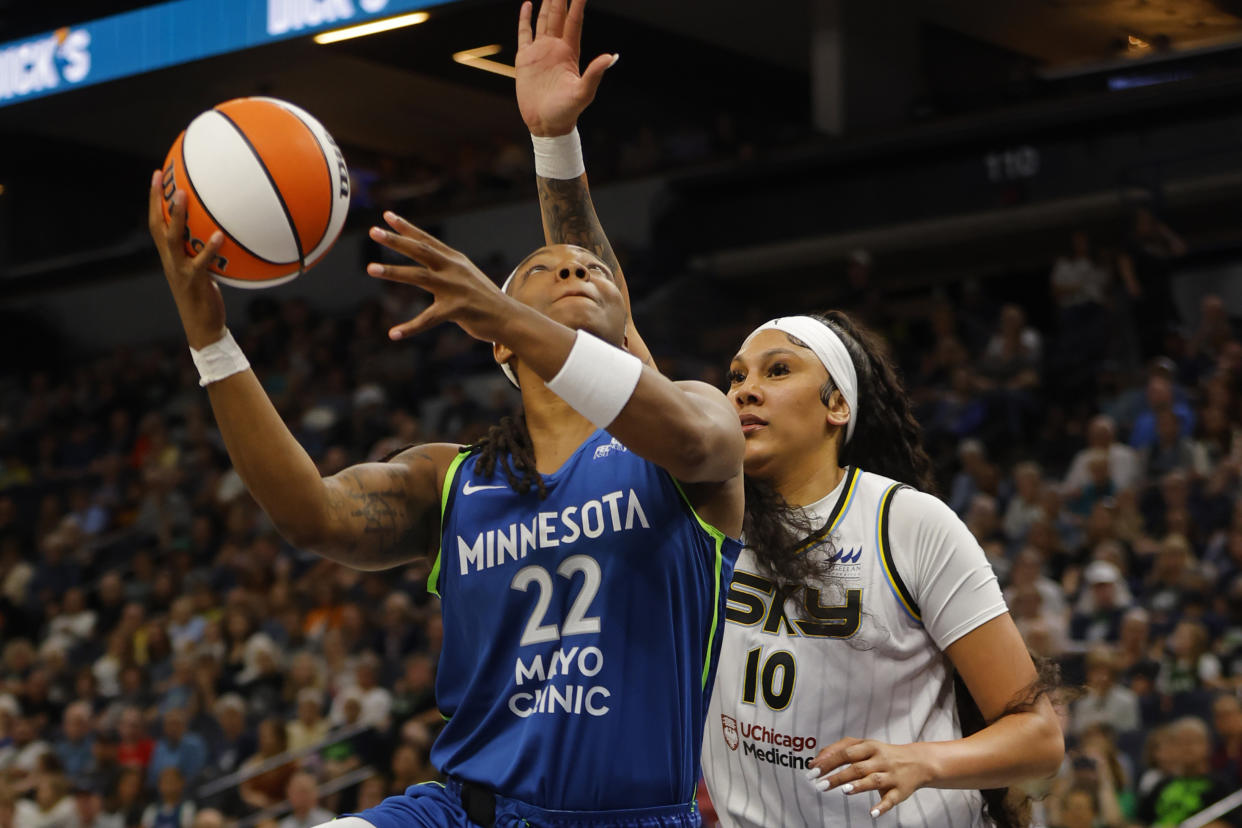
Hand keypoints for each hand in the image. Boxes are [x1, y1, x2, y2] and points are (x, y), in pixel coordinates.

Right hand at [146, 170, 226, 349]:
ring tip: (183, 195)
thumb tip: (220, 231)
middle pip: (157, 226)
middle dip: (157, 201)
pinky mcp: (194, 282)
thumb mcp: (203, 271)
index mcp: (170, 257)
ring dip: (177, 217)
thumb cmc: (205, 298)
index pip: (156, 224)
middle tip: (162, 177)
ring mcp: (180, 271)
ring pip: (173, 239)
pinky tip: (219, 236)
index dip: (154, 201)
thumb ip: (204, 252)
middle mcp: (170, 261)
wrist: (203, 328)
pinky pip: (201, 262)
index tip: (157, 175)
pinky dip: (208, 249)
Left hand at [366, 211, 511, 342]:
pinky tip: (393, 334)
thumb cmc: (483, 298)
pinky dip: (410, 328)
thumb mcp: (466, 275)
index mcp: (454, 260)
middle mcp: (453, 269)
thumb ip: (447, 266)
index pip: (426, 239)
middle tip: (374, 231)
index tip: (386, 216)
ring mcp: (455, 288)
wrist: (509, 317)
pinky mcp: (457, 310)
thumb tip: (428, 258)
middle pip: (420, 250)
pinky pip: (428, 319)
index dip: (406, 227)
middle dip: (396, 240)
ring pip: (418, 276)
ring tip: (371, 268)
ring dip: (393, 271)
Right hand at [516, 0, 616, 136]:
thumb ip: (595, 73)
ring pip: (543, 20)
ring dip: (546, 4)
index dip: (577, 4)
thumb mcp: (583, 92)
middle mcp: (555, 48)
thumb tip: (611, 56)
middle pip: (559, 15)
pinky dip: (525, 18)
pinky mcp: (525, 59)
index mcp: (569, 52)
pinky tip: (527, 4)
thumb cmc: (567, 112)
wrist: (546, 124)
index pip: (574, 21)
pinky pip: (524, 33)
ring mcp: (540, 52)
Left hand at [807, 737, 934, 818]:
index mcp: (870, 747)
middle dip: (838, 776)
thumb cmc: (882, 754)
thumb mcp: (864, 745)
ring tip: (844, 790)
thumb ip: (840, 749)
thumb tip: (816, 760)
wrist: (919, 762)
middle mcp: (880, 760)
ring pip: (873, 780)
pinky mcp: (900, 791)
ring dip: (859, 786)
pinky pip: (891, 799)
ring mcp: (891, 775)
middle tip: (819, 785)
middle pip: (857, 767)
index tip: (813, 770)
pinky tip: (872, 813)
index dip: (829, 761)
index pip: (846, 752)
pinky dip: (882, 807)